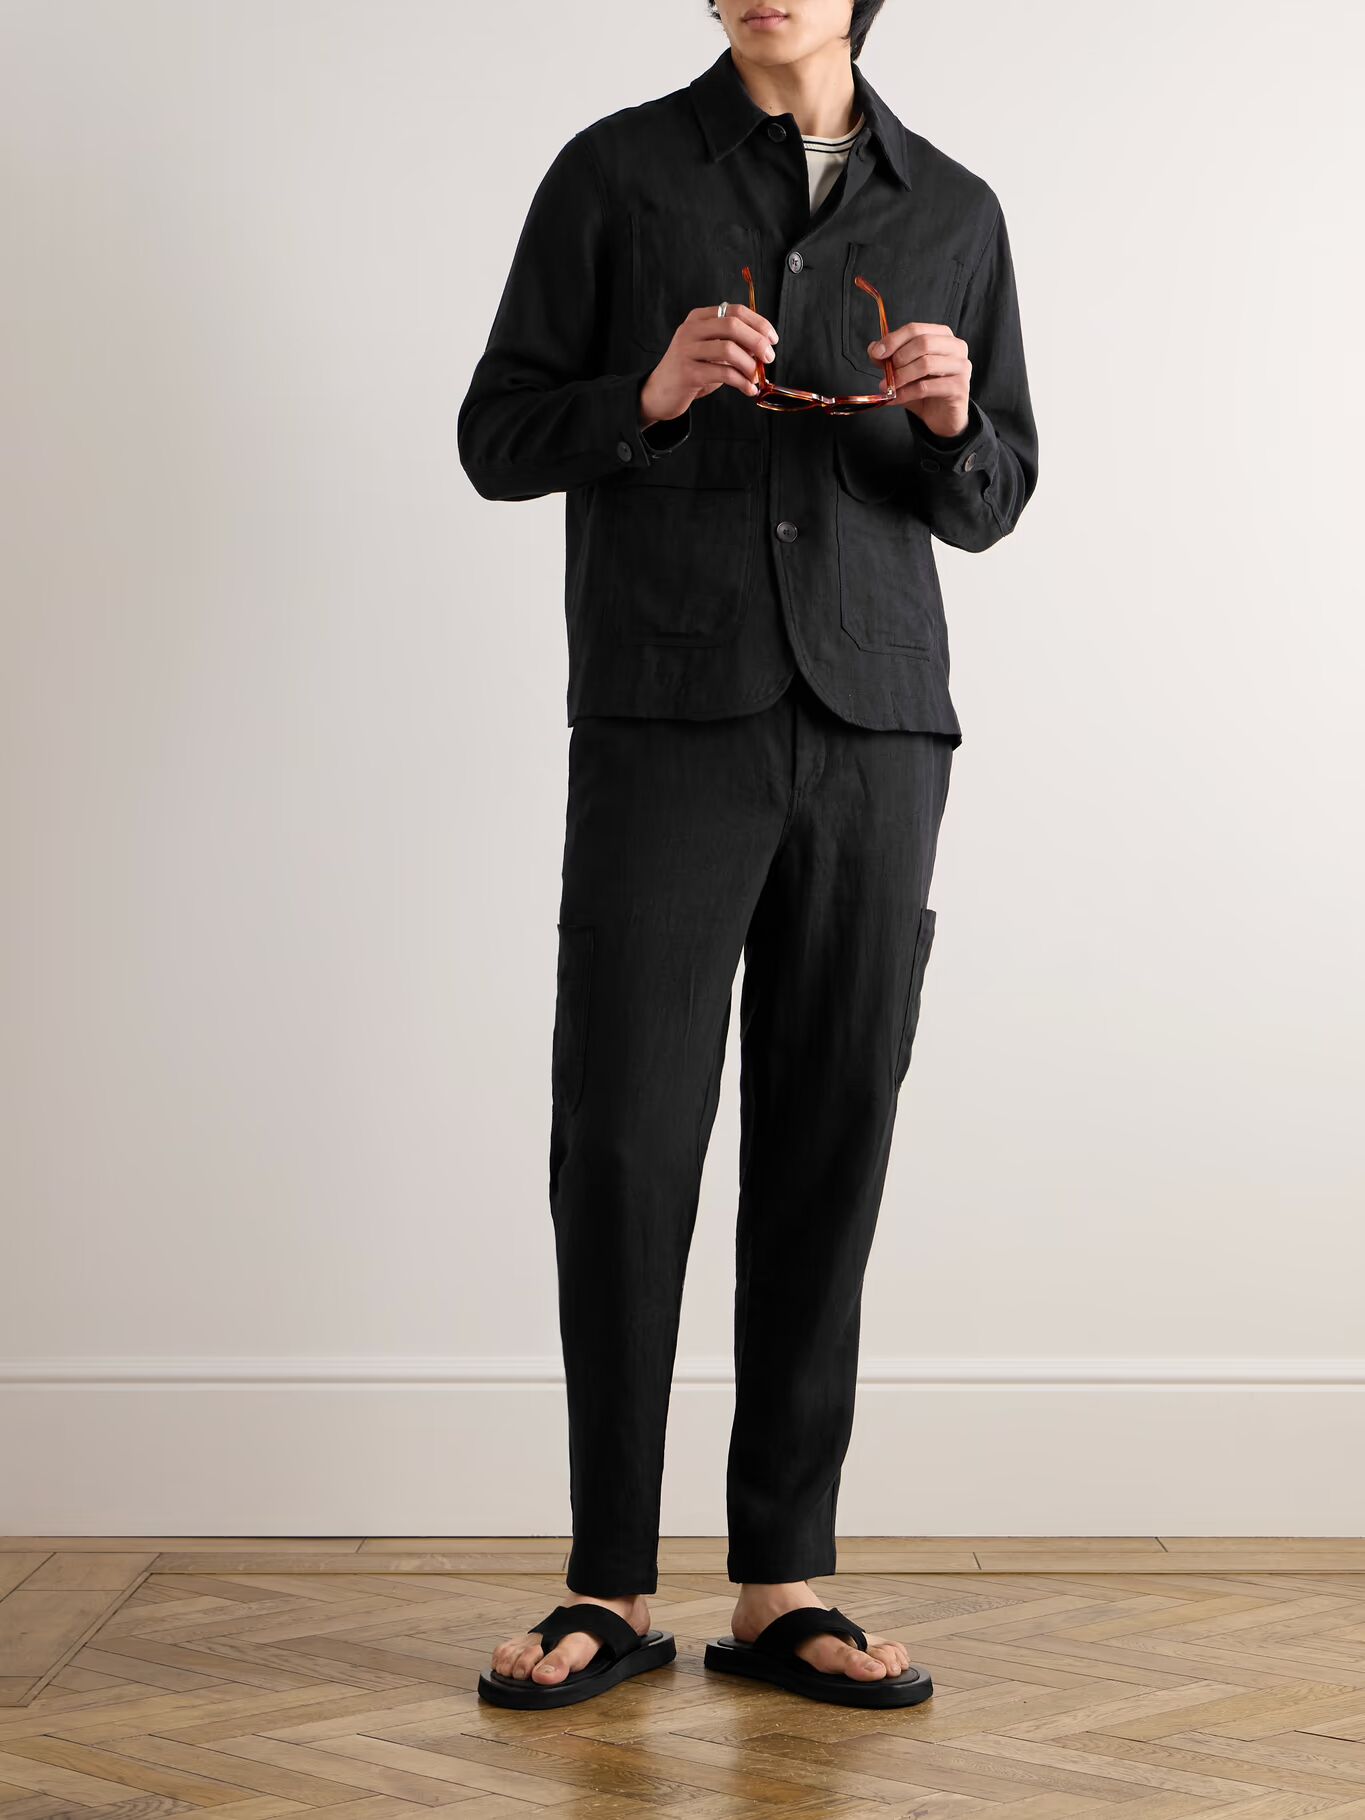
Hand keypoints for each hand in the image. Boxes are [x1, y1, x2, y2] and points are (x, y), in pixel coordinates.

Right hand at [639, 303, 778, 429]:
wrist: (659, 393)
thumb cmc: (691, 370)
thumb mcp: (710, 350)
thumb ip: (732, 343)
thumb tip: (764, 346)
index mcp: (699, 318)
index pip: (735, 311)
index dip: (759, 323)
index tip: (772, 339)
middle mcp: (691, 330)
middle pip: (733, 326)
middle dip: (757, 341)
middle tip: (768, 357)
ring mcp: (687, 350)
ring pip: (729, 350)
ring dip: (749, 365)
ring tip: (756, 377)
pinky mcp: (688, 373)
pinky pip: (723, 374)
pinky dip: (742, 382)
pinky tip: (748, 389)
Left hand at [868, 322, 970, 439]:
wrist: (941, 416)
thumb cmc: (925, 390)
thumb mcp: (903, 371)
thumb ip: (889, 358)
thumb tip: (873, 348)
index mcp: (943, 335)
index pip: (916, 329)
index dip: (893, 339)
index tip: (876, 353)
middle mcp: (956, 347)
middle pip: (923, 342)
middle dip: (899, 358)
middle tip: (885, 373)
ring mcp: (961, 366)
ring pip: (926, 364)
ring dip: (901, 376)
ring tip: (887, 388)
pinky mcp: (959, 388)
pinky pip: (926, 387)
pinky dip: (905, 393)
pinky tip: (894, 399)